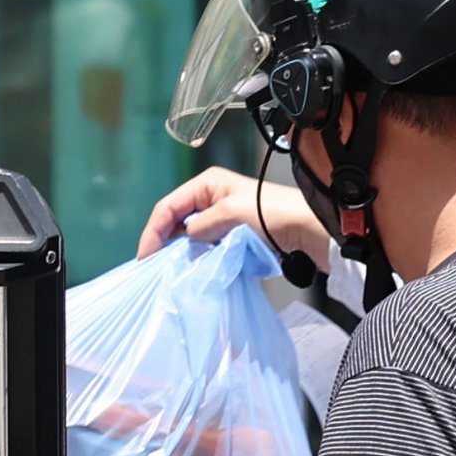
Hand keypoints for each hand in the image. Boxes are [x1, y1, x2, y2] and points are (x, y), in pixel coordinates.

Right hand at [136, 167, 331, 270]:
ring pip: (191, 237)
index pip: (169, 206)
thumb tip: (187, 239)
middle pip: (176, 221)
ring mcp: (223, 218)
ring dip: (182, 252)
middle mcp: (213, 198)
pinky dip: (199, 258)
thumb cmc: (274, 214)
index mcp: (208, 184)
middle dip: (164, 242)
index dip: (153, 231)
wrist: (310, 231)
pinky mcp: (234, 237)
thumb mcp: (231, 213)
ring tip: (172, 270)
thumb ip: (201, 226)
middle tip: (154, 267)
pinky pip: (207, 248)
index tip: (146, 257)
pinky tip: (194, 270)